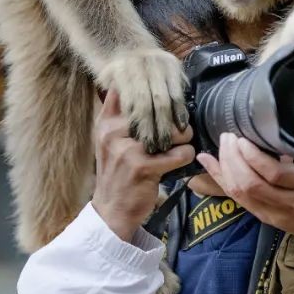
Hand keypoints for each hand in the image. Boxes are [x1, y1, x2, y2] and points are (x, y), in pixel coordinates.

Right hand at [91, 89, 193, 242]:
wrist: (111, 210)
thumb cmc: (116, 172)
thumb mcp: (108, 140)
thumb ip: (118, 113)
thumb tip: (132, 83)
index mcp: (107, 123)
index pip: (135, 93)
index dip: (157, 92)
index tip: (167, 100)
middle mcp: (114, 133)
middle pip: (161, 109)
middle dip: (176, 121)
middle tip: (178, 132)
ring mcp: (128, 150)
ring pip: (174, 131)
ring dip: (183, 139)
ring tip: (176, 149)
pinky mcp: (144, 168)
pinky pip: (181, 153)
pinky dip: (186, 156)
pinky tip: (179, 162)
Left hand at [196, 134, 293, 286]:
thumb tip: (282, 119)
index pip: (275, 173)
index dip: (253, 156)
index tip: (244, 137)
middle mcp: (291, 201)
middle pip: (252, 184)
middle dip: (233, 159)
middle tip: (229, 136)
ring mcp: (275, 212)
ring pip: (241, 193)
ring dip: (226, 167)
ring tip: (222, 145)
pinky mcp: (264, 217)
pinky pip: (237, 198)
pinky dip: (221, 178)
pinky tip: (209, 162)